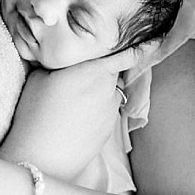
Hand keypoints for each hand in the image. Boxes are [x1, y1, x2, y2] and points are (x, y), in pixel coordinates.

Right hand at [0, 42, 157, 179]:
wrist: (40, 158)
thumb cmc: (35, 114)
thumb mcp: (40, 77)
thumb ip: (60, 61)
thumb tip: (67, 56)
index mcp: (95, 71)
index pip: (126, 52)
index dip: (141, 43)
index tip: (158, 35)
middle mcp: (110, 90)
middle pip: (114, 71)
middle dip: (104, 67)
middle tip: (82, 68)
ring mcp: (111, 113)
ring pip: (111, 92)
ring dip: (100, 89)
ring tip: (74, 96)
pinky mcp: (108, 131)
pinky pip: (106, 110)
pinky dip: (97, 108)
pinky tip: (76, 115)